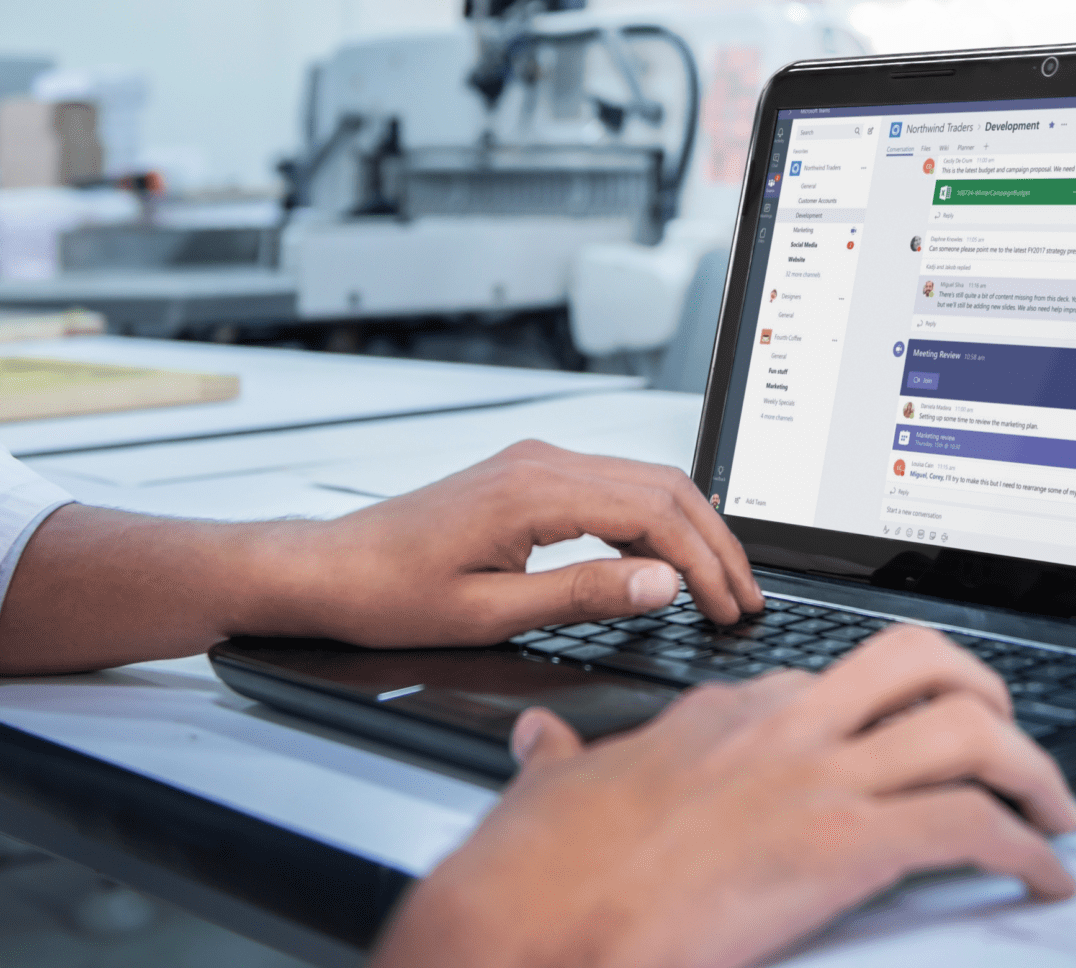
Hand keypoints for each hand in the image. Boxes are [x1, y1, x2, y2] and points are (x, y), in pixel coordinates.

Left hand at [256, 441, 764, 646]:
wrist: (330, 570)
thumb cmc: (390, 594)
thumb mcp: (490, 612)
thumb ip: (581, 595)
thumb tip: (660, 585)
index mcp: (534, 490)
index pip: (652, 515)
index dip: (703, 564)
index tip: (729, 608)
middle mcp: (541, 462)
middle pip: (662, 488)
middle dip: (714, 544)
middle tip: (746, 599)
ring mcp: (535, 463)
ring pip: (643, 481)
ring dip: (689, 529)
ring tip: (720, 583)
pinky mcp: (528, 476)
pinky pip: (613, 485)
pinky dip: (654, 519)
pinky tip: (667, 556)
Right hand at [371, 625, 1075, 967]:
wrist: (525, 924)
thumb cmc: (534, 875)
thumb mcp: (549, 792)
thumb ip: (562, 760)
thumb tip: (543, 743)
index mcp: (717, 716)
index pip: (826, 679)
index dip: (879, 708)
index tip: (898, 740)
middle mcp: (778, 728)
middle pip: (916, 659)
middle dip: (981, 688)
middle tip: (1008, 735)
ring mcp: (812, 780)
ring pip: (965, 726)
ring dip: (1029, 765)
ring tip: (1052, 806)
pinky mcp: (840, 846)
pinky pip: (969, 826)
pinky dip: (1025, 848)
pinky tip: (1042, 874)